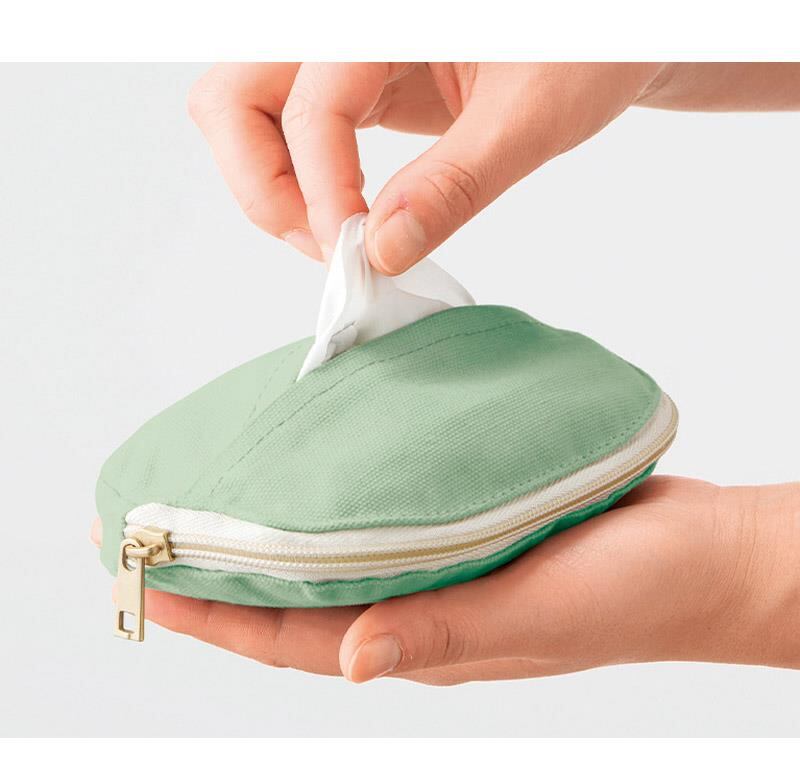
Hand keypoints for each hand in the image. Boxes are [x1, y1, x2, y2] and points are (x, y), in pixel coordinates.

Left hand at [92, 476, 799, 683]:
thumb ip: (447, 631)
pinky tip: (324, 455)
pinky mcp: (468, 518)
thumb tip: (347, 657)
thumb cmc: (638, 591)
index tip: (140, 576)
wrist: (704, 551)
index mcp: (425, 638)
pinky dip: (341, 488)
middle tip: (149, 523)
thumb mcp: (542, 613)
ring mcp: (443, 560)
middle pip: (296, 591)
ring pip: (335, 547)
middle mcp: (421, 600)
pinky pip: (384, 507)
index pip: (289, 635)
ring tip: (217, 487)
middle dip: (218, 566)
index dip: (211, 612)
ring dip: (272, 525)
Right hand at [187, 62, 799, 274]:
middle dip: (265, 186)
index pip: (312, 103)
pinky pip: (290, 135)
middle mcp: (348, 25)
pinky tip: (350, 220)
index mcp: (386, 14)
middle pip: (236, 98)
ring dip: (272, 189)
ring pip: (245, 116)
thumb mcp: (532, 114)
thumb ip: (455, 184)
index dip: (322, 189)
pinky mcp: (354, 87)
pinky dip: (303, 186)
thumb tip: (385, 251)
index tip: (357, 256)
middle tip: (329, 249)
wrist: (601, 41)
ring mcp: (343, 56)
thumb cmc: (587, 48)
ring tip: (338, 240)